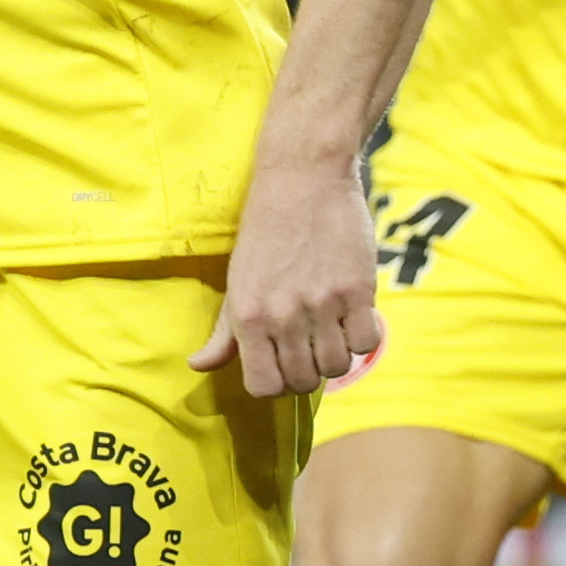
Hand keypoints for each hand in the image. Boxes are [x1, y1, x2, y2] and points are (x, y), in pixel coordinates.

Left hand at [191, 155, 381, 397]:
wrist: (303, 178)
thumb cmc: (265, 230)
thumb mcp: (237, 281)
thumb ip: (223, 332)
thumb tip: (198, 365)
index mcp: (248, 316)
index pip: (265, 387)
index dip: (276, 383)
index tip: (283, 364)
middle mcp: (284, 315)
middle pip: (303, 382)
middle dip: (307, 371)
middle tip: (309, 347)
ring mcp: (323, 304)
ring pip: (337, 367)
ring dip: (336, 356)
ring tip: (331, 331)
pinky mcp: (357, 290)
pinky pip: (367, 343)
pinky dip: (362, 338)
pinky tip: (352, 317)